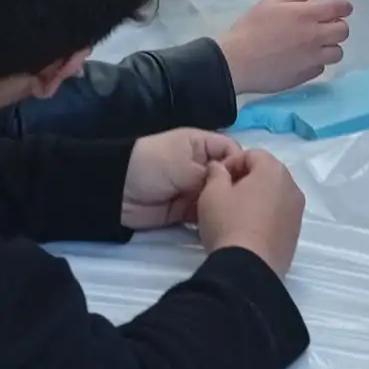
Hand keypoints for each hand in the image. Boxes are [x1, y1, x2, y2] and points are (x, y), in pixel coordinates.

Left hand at [121, 129, 243, 229]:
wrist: (118, 191)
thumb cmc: (153, 165)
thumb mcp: (184, 161)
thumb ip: (212, 172)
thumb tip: (232, 183)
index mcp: (201, 145)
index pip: (231, 150)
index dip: (241, 163)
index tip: (249, 179)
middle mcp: (200, 166)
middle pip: (227, 176)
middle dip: (236, 187)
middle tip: (245, 203)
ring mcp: (193, 190)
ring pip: (218, 197)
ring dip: (224, 205)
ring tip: (237, 215)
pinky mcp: (185, 211)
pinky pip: (205, 214)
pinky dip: (212, 218)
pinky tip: (223, 223)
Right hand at [197, 148, 306, 275]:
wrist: (248, 268)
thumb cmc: (229, 223)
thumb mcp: (212, 192)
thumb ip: (216, 172)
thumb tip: (220, 167)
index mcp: (274, 170)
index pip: (251, 154)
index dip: (231, 163)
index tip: (216, 180)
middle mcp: (292, 187)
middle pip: (266, 174)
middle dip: (245, 180)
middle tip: (224, 196)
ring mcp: (297, 212)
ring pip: (274, 195)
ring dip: (256, 199)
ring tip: (234, 215)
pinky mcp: (296, 234)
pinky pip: (279, 215)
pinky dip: (265, 217)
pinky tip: (248, 231)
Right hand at [219, 0, 351, 94]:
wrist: (236, 62)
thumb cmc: (250, 29)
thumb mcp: (269, 3)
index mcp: (307, 15)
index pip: (339, 8)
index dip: (344, 7)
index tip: (341, 9)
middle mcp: (315, 36)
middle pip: (344, 31)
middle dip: (338, 26)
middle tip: (325, 27)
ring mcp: (312, 58)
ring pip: (337, 53)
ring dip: (330, 47)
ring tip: (315, 46)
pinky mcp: (306, 75)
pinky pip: (321, 67)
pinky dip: (316, 62)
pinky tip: (301, 59)